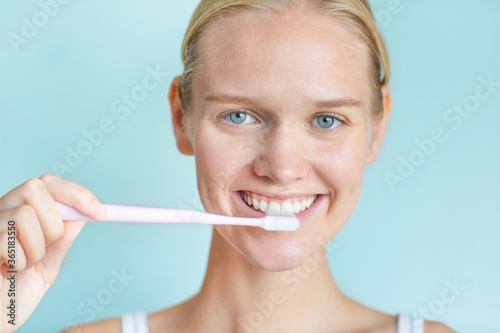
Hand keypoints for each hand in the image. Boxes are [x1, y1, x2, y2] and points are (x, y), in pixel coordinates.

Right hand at [0, 174, 106, 331]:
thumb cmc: (15, 293)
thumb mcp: (49, 261)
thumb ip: (63, 237)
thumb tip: (86, 212)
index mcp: (19, 210)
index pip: (49, 183)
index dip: (77, 194)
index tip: (102, 214)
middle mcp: (1, 211)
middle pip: (35, 187)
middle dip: (53, 222)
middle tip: (46, 248)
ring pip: (25, 215)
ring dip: (35, 248)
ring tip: (23, 266)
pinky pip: (7, 241)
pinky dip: (18, 262)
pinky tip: (8, 272)